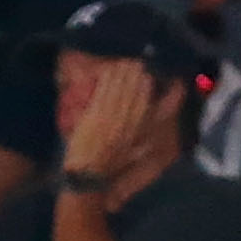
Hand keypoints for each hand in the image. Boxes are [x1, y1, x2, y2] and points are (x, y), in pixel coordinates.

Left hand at [60, 57, 155, 182]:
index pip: (149, 105)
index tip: (150, 76)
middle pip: (135, 92)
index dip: (149, 88)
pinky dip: (106, 82)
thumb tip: (153, 137)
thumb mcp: (133, 156)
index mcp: (137, 132)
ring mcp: (110, 119)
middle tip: (137, 62)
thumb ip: (144, 143)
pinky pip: (102, 95)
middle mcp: (127, 123)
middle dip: (136, 75)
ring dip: (122, 74)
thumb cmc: (108, 169)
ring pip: (119, 90)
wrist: (87, 178)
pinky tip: (107, 72)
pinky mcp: (93, 118)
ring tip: (124, 62)